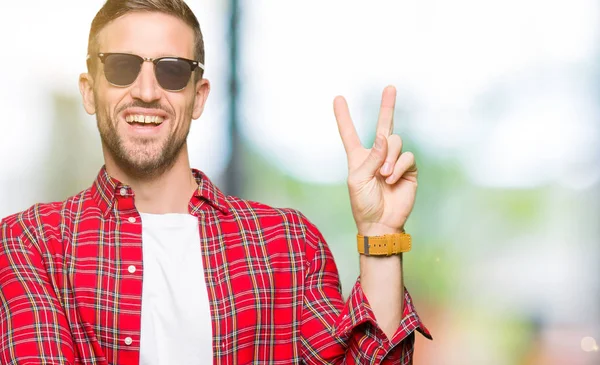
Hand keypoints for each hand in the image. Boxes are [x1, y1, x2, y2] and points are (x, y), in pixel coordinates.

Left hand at [334, 85, 416, 235]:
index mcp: (359, 157)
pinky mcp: (408, 169)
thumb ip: (371, 157)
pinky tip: (393, 179)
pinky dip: (399, 166)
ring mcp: (393, 160)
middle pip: (383, 125)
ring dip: (388, 157)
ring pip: (394, 142)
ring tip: (384, 175)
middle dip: (387, 106)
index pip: (350, 133)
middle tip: (390, 87)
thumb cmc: (363, 204)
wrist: (381, 223)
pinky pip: (407, 156)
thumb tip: (384, 136)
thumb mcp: (359, 179)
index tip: (338, 98)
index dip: (343, 117)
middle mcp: (377, 155)